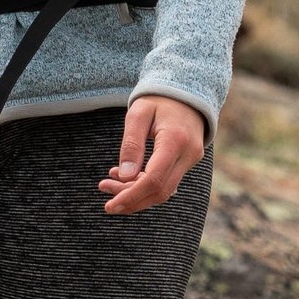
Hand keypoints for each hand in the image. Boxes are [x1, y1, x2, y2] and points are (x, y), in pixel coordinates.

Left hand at [100, 92, 209, 216]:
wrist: (185, 92)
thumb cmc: (158, 100)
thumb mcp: (138, 114)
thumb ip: (131, 144)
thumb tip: (124, 176)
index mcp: (175, 140)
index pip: (154, 179)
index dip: (131, 196)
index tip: (111, 206)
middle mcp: (188, 154)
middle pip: (160, 191)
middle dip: (132, 200)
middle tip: (106, 199)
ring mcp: (191, 160)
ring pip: (164, 191)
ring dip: (137, 194)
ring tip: (109, 185)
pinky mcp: (188, 163)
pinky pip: (167, 182)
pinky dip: (146, 186)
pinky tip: (126, 178)